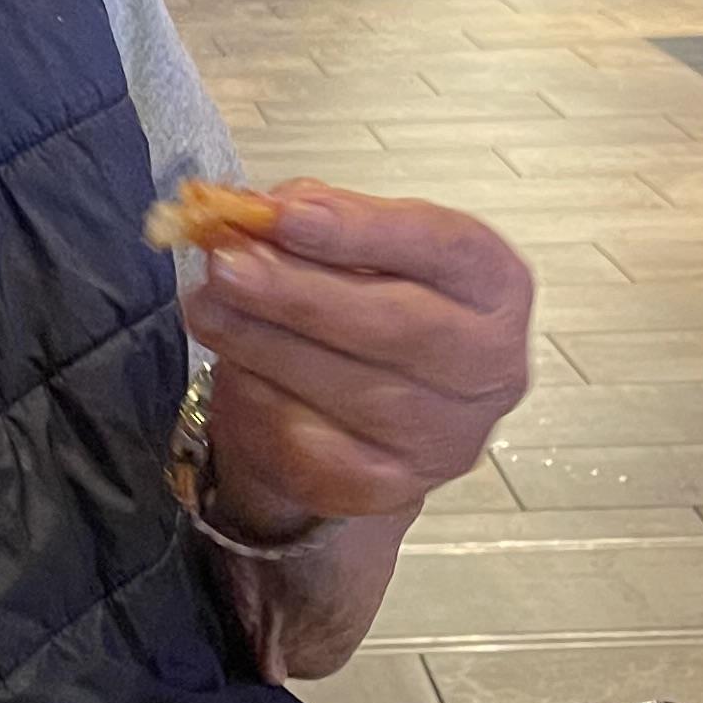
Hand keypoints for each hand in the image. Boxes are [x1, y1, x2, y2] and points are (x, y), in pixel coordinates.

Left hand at [183, 182, 533, 546]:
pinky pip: (317, 448)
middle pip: (398, 326)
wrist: (363, 413)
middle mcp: (491, 366)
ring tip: (207, 309)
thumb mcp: (356, 248)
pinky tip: (232, 372)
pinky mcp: (393, 487)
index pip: (443, 247)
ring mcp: (447, 437)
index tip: (284, 215)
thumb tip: (257, 215)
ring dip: (265, 345)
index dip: (362, 230)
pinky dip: (264, 404)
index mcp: (495, 286)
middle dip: (300, 293)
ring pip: (351, 390)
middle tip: (225, 267)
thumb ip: (320, 221)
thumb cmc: (368, 303)